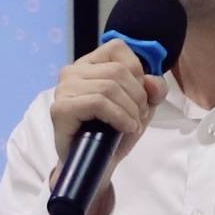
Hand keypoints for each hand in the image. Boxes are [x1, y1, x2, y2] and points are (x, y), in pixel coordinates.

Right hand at [48, 40, 166, 214]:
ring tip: (131, 125)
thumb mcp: (142, 106)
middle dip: (138, 97)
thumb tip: (152, 81)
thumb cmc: (114, 133)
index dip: (138, 72)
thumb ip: (153, 89)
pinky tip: (124, 128)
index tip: (140, 97)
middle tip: (138, 118)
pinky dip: (119, 116)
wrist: (97, 166)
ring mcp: (64, 89)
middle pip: (118, 71)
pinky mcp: (60, 109)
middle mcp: (72, 72)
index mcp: (89, 64)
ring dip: (130, 110)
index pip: (118, 48)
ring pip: (110, 86)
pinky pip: (98, 103)